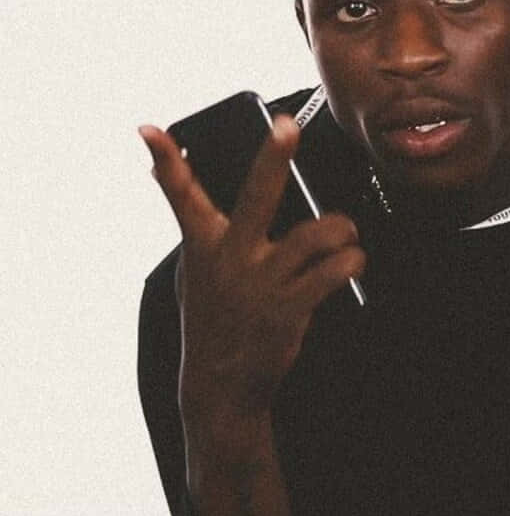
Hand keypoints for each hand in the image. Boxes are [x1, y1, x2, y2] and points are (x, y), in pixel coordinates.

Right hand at [139, 116, 365, 419]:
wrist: (220, 388)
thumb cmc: (213, 318)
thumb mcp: (193, 270)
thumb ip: (192, 222)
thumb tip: (159, 170)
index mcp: (204, 244)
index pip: (179, 195)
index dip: (166, 160)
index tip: (151, 131)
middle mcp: (232, 257)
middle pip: (256, 196)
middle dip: (272, 158)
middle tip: (286, 127)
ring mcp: (261, 283)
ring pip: (313, 235)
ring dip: (340, 228)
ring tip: (346, 230)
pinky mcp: (289, 309)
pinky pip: (331, 273)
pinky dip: (350, 261)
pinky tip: (352, 260)